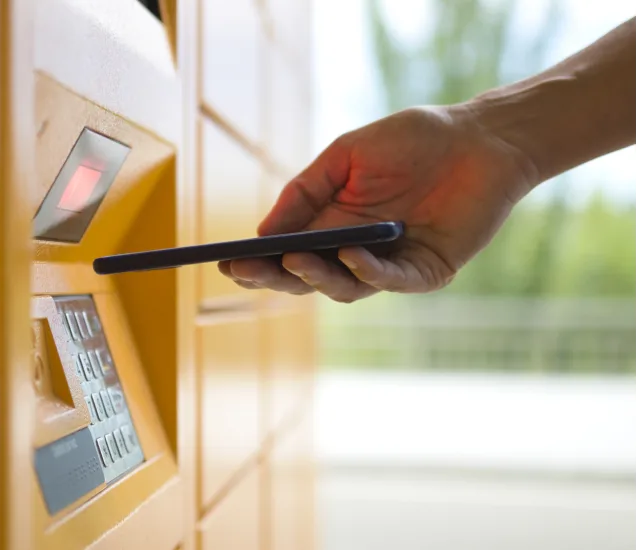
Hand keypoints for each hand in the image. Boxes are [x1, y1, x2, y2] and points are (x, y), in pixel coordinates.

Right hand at [219, 105, 538, 301]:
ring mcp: (388, 264)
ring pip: (342, 287)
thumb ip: (306, 191)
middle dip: (273, 276)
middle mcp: (354, 250)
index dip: (257, 260)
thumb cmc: (413, 141)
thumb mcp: (345, 155)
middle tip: (245, 269)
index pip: (286, 252)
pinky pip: (390, 281)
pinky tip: (349, 254)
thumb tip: (264, 231)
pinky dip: (367, 271)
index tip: (226, 262)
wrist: (478, 138)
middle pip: (305, 277)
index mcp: (331, 223)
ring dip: (315, 276)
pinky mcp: (424, 271)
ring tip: (294, 257)